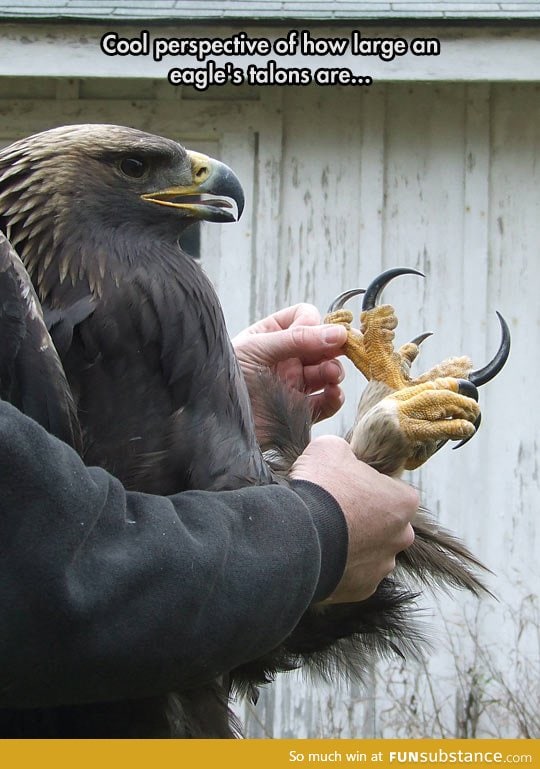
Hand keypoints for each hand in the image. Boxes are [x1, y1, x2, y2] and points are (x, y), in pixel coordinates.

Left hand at [232, 304, 347, 423]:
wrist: (216, 422)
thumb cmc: (226, 377)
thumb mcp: (258, 348)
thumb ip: (298, 339)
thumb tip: (338, 333)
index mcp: (271, 335)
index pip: (305, 317)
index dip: (315, 324)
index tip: (317, 334)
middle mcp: (285, 358)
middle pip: (322, 345)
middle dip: (333, 348)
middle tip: (341, 351)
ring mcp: (293, 384)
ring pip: (327, 372)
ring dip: (334, 371)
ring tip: (331, 375)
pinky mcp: (298, 411)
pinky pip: (326, 402)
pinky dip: (334, 398)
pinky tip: (332, 394)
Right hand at [290, 435, 417, 602]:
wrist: (297, 536)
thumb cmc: (320, 488)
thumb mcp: (330, 448)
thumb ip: (345, 451)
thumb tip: (342, 456)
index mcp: (404, 502)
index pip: (393, 489)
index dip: (369, 484)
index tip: (347, 484)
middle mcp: (402, 537)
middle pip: (385, 523)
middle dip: (364, 517)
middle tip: (334, 510)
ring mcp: (382, 567)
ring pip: (370, 551)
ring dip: (353, 543)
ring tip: (323, 533)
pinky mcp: (361, 589)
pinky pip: (353, 573)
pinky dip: (340, 565)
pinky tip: (320, 554)